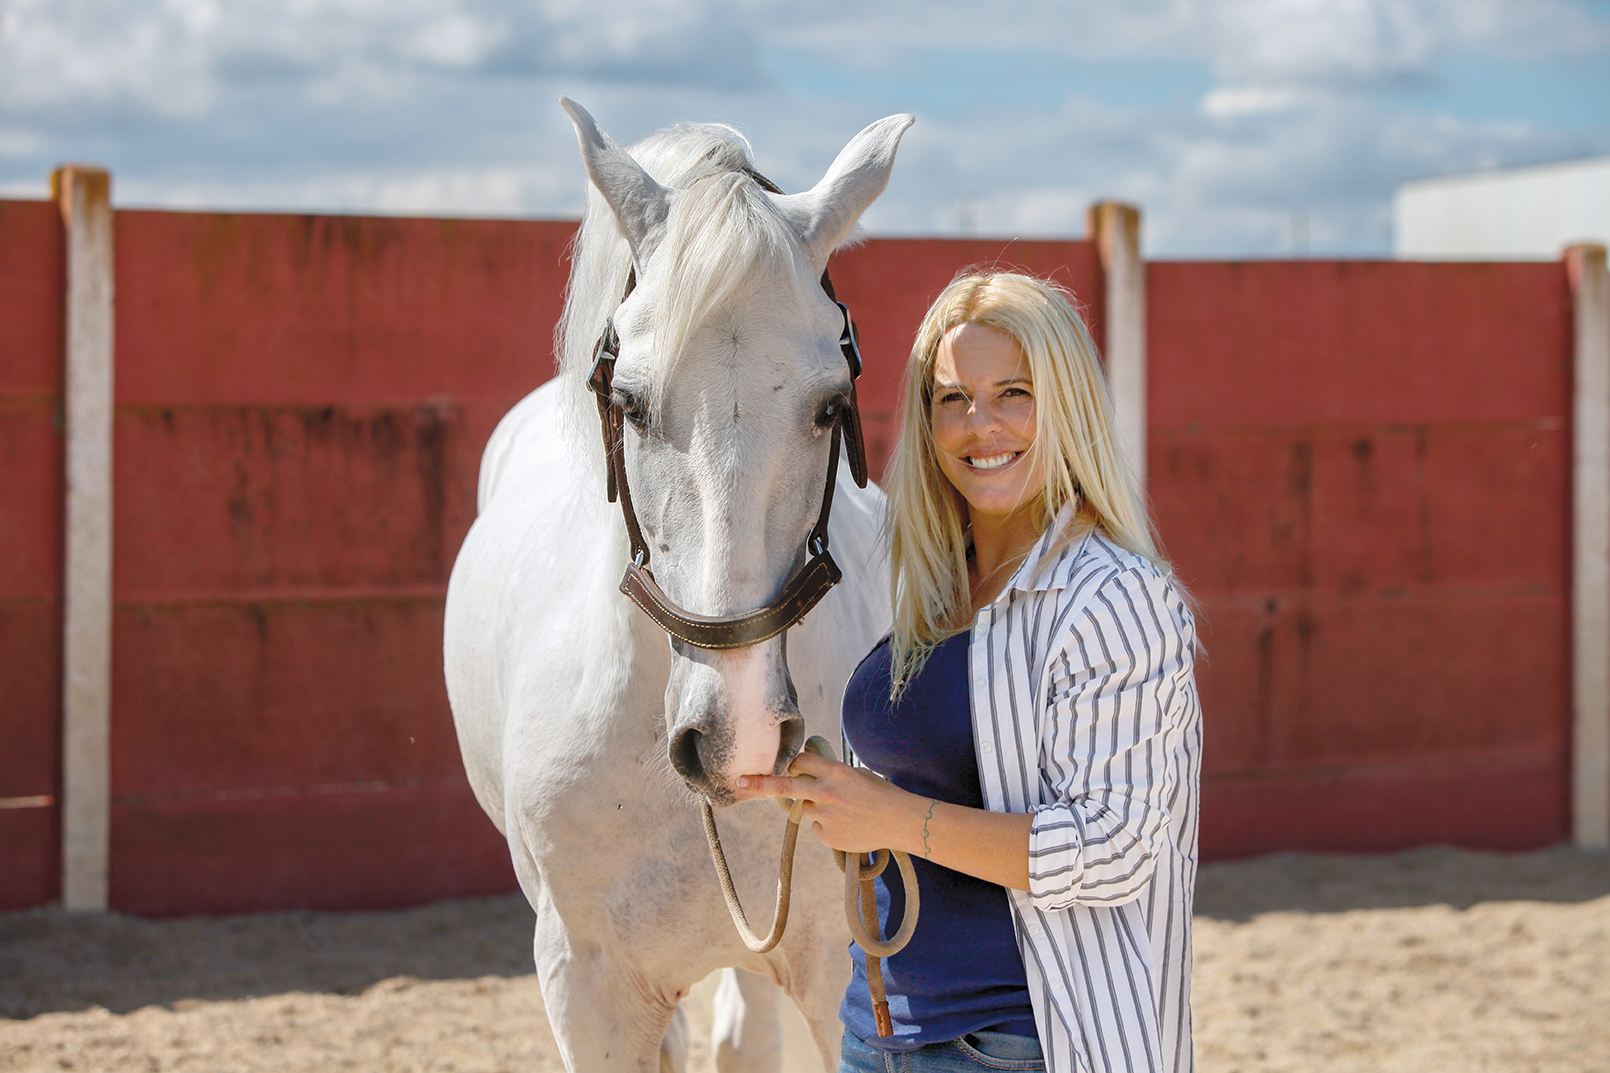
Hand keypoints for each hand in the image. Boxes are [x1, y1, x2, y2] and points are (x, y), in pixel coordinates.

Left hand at [735, 752, 926, 856]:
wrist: (900, 821)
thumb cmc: (880, 794)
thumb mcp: (856, 774)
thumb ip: (830, 775)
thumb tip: (804, 775)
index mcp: (836, 772)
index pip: (800, 762)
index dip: (793, 764)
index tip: (787, 767)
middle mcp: (827, 793)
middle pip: (784, 786)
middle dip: (759, 783)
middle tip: (739, 782)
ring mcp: (826, 816)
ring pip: (806, 809)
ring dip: (817, 808)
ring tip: (844, 812)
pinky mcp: (827, 836)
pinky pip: (817, 828)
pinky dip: (827, 826)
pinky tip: (847, 826)